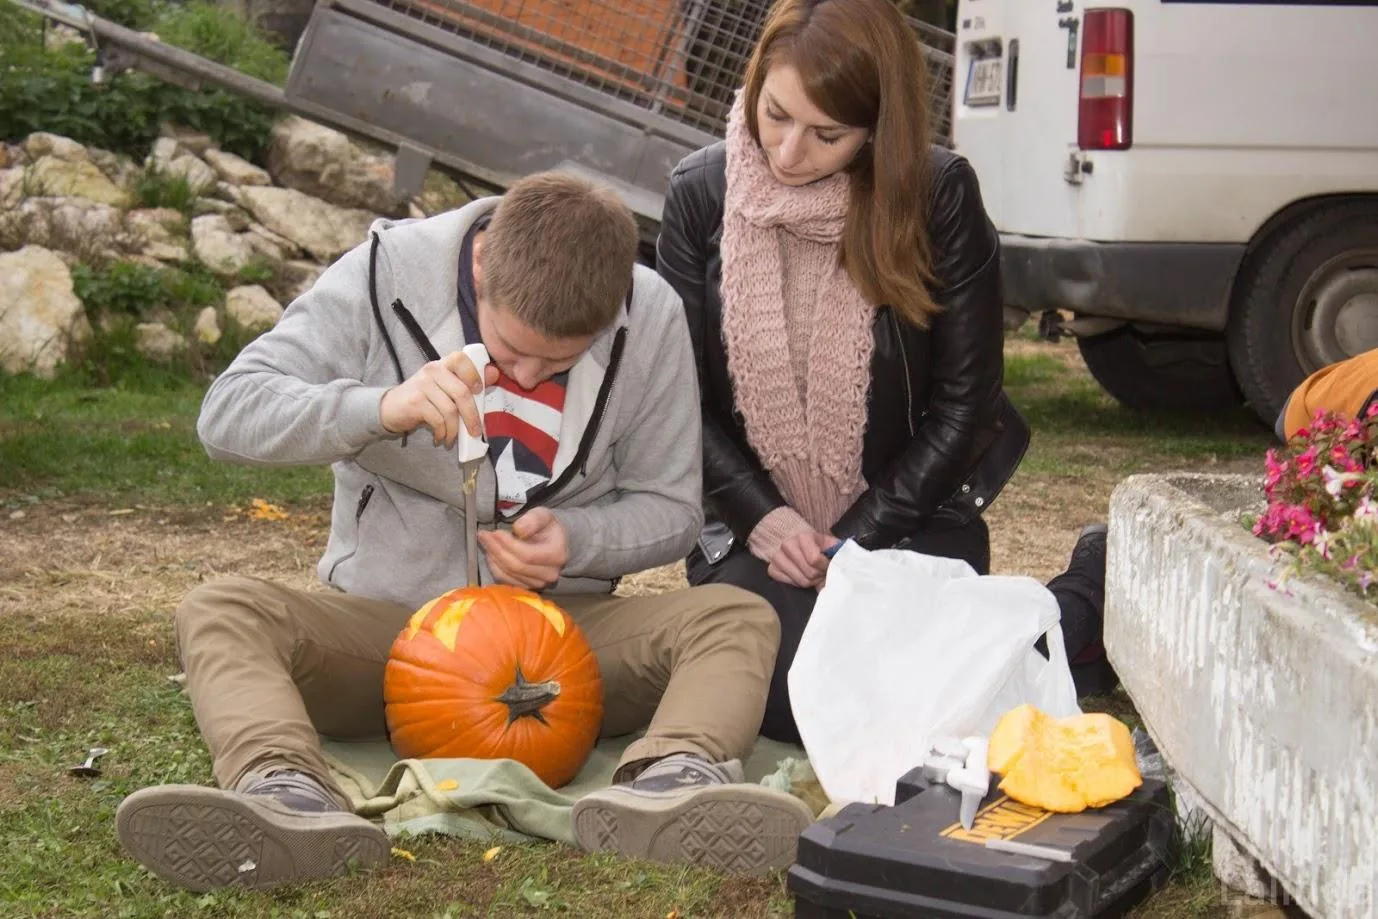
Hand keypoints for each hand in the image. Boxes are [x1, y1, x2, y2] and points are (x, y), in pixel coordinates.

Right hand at [379, 350, 499, 447]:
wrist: (391, 408)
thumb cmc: (424, 398)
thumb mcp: (445, 387)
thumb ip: (468, 381)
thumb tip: (494, 374)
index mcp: (442, 364)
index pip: (461, 359)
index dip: (474, 374)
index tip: (480, 391)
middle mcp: (432, 370)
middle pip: (461, 392)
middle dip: (472, 416)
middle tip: (475, 432)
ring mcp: (422, 385)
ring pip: (450, 410)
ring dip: (455, 429)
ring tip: (452, 438)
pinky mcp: (415, 402)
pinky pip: (438, 420)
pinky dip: (443, 432)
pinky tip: (441, 437)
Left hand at [477, 507, 568, 589]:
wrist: (554, 542)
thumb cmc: (547, 527)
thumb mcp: (543, 515)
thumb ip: (533, 519)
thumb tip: (519, 529)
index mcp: (557, 555)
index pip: (528, 555)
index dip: (508, 545)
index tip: (495, 532)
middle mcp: (550, 574)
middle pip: (517, 566)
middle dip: (497, 550)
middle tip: (484, 535)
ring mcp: (539, 583)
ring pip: (509, 574)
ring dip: (494, 558)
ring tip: (486, 542)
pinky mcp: (528, 587)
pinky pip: (506, 581)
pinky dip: (495, 568)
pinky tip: (490, 554)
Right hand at [767, 530, 837, 588]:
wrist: (801, 545)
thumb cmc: (820, 547)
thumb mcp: (832, 546)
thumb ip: (839, 555)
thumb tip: (842, 574)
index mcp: (804, 536)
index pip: (815, 559)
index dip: (825, 566)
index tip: (828, 564)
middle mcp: (787, 544)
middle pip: (809, 572)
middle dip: (818, 575)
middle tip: (821, 572)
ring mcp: (777, 556)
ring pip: (800, 581)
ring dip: (810, 581)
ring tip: (813, 574)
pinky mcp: (772, 568)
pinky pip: (787, 583)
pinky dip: (797, 583)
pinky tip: (801, 575)